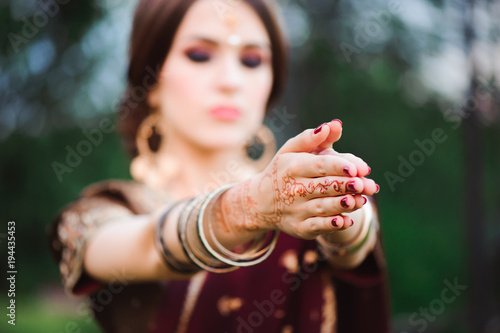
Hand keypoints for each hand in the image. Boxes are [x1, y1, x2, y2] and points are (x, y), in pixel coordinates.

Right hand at [224, 119, 378, 239]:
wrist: (260, 202)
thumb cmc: (283, 171)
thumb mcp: (291, 151)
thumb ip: (312, 138)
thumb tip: (334, 125)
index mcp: (293, 166)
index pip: (320, 165)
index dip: (338, 166)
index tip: (356, 169)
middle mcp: (293, 188)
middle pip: (325, 186)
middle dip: (347, 186)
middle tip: (367, 185)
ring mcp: (296, 209)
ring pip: (324, 207)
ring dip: (344, 205)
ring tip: (361, 200)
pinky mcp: (299, 227)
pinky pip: (317, 226)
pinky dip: (332, 225)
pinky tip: (346, 220)